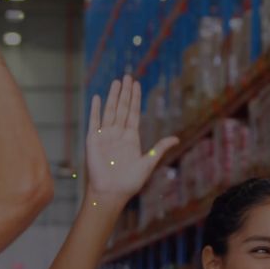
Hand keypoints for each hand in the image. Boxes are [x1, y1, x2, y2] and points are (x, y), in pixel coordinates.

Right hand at [85, 76, 177, 204]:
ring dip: (112, 96)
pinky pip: (94, 121)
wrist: (111, 192)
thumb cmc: (130, 182)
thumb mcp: (148, 163)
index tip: (136, 84)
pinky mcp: (93, 140)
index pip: (133, 113)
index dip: (135, 98)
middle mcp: (118, 134)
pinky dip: (95, 108)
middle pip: (122, 108)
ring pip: (110, 110)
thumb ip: (159, 148)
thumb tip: (176, 139)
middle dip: (125, 92)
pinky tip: (97, 96)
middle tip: (127, 76)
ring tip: (116, 82)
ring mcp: (105, 135)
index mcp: (131, 138)